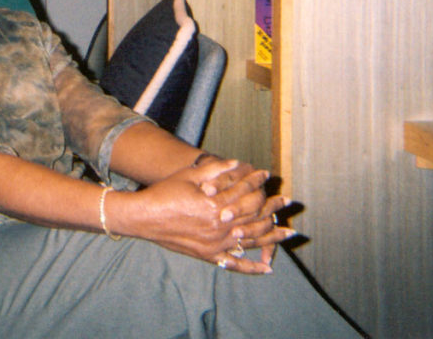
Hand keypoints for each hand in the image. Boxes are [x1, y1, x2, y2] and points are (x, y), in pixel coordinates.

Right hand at [110, 158, 294, 274]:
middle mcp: (218, 226)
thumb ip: (215, 170)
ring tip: (289, 232)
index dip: (256, 182)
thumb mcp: (188, 176)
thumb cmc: (164, 193)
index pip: (244, 192)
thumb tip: (238, 164)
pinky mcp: (207, 255)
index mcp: (214, 204)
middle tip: (286, 201)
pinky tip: (267, 268)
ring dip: (272, 236)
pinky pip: (234, 264)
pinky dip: (251, 267)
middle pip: (254, 217)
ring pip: (251, 241)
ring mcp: (214, 243)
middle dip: (272, 207)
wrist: (143, 217)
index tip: (266, 174)